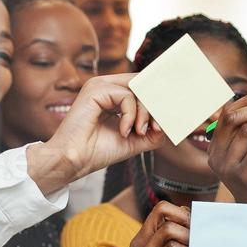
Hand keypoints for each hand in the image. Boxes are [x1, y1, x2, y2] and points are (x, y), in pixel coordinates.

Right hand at [30, 75, 161, 193]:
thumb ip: (153, 130)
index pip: (144, 86)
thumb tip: (172, 122)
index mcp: (113, 94)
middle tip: (158, 127)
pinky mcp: (95, 90)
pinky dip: (131, 115)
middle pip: (144, 84)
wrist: (73, 161)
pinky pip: (127, 96)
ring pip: (138, 89)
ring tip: (139, 132)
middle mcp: (106, 85)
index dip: (158, 99)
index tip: (168, 118)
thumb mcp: (134, 140)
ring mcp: (100, 85)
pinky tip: (124, 131)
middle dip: (156, 105)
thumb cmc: (96, 151)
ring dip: (145, 113)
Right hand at [114, 201, 193, 246]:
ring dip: (190, 237)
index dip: (185, 214)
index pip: (163, 209)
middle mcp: (142, 242)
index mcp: (146, 239)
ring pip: (170, 229)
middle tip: (200, 233)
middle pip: (162, 209)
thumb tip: (211, 239)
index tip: (199, 228)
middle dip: (187, 217)